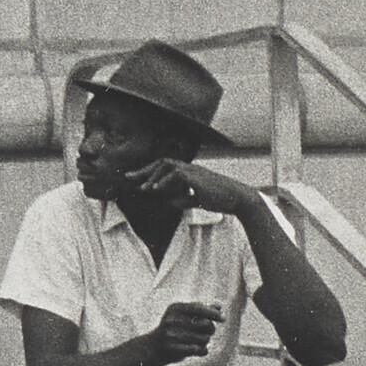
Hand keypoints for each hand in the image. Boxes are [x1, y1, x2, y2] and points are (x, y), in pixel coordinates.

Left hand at [126, 158, 254, 216]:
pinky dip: (165, 181)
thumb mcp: (197, 200)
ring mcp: (194, 171)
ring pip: (167, 165)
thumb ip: (184, 199)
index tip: (134, 180)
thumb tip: (170, 202)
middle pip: (162, 162)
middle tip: (128, 177)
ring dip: (153, 176)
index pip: (164, 167)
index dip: (148, 172)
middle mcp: (190, 168)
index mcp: (188, 172)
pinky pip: (177, 175)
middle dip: (144, 170)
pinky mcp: (198, 177)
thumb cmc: (220, 200)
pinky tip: (157, 190)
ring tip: (144, 189)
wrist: (238, 199)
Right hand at [148, 301, 223, 365]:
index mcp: (175, 308)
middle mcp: (172, 320)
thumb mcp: (184, 316)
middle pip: (206, 324)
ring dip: (205, 342)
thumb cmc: (173, 329)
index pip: (199, 308)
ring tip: (198, 342)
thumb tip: (219, 306)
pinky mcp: (172, 349)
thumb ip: (201, 310)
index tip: (223, 318)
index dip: (214, 313)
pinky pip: (198, 350)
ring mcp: (171, 335)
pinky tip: (196, 350)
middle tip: (207, 333)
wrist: (152, 348)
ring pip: (204, 339)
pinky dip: (201, 350)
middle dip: (211, 329)